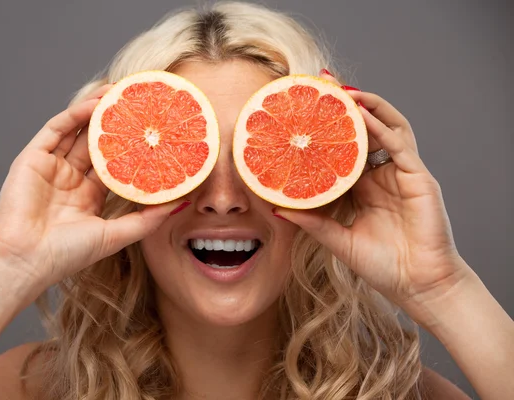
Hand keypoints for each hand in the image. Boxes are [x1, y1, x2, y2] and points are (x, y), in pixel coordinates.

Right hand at [0, 85, 184, 290]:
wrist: (26, 260)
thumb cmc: (68, 254)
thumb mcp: (116, 235)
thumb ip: (147, 218)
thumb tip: (181, 203)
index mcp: (89, 196)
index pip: (115, 163)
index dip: (133, 146)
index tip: (155, 130)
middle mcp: (71, 178)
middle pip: (97, 142)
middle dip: (116, 122)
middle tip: (138, 103)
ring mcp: (52, 167)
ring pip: (77, 130)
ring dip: (96, 110)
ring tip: (119, 92)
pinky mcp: (33, 158)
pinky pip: (56, 130)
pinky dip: (75, 115)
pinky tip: (95, 104)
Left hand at [275, 72, 469, 317]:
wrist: (418, 287)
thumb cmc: (384, 266)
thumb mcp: (338, 240)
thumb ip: (313, 223)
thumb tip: (278, 209)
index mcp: (366, 188)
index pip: (346, 149)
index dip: (329, 130)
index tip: (305, 113)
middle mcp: (383, 176)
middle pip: (366, 131)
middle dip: (348, 108)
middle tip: (323, 86)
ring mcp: (403, 174)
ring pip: (388, 129)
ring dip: (368, 108)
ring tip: (344, 91)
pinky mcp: (419, 178)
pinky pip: (400, 145)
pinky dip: (382, 127)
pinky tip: (363, 115)